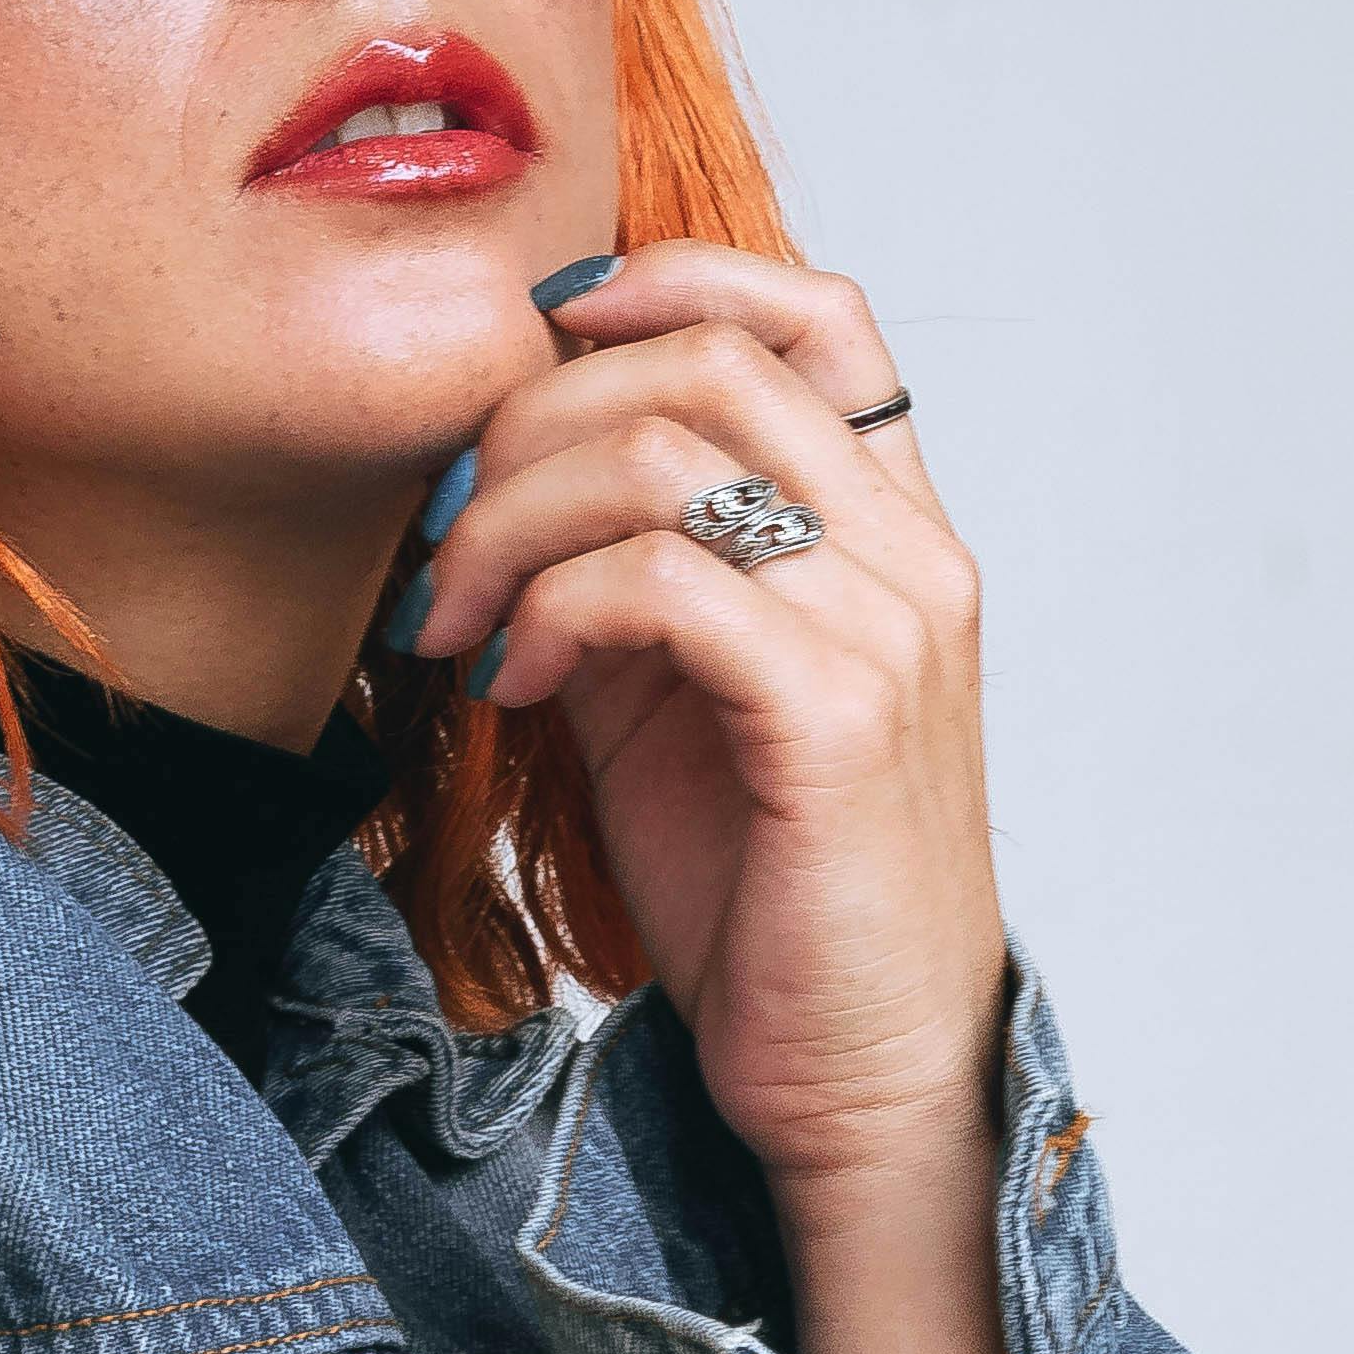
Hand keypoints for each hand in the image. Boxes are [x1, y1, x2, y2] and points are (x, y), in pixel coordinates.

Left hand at [408, 239, 1002, 1199]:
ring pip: (666, 450)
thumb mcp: (676, 697)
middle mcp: (912, 555)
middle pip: (703, 360)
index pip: (819, 312)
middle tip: (441, 542)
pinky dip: (553, 606)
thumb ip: (624, 574)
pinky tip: (513, 680)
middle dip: (526, 427)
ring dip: (513, 520)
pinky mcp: (839, 716)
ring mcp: (888, 628)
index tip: (533, 344)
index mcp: (893, 531)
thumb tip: (498, 486)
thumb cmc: (769, 892)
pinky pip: (665, 577)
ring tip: (458, 621)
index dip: (667, 280)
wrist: (861, 1074)